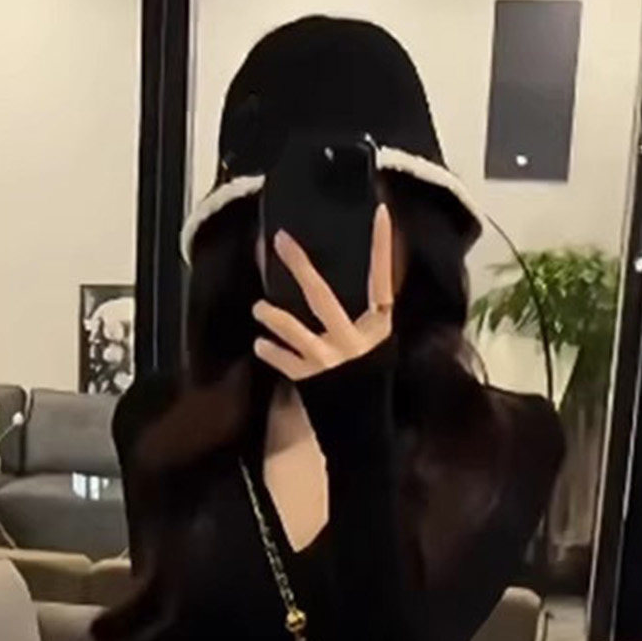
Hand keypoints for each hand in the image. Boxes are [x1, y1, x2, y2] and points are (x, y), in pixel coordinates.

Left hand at [253, 203, 395, 382]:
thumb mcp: (378, 342)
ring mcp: (329, 361)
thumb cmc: (369, 379)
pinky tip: (260, 343)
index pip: (382, 278)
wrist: (362, 428)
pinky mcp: (310, 380)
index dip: (382, 247)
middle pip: (322, 296)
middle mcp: (353, 340)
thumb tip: (362, 274)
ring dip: (273, 317)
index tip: (380, 212)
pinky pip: (283, 360)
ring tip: (258, 306)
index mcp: (377, 326)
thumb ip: (368, 312)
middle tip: (280, 239)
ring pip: (295, 331)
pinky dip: (270, 351)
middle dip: (300, 266)